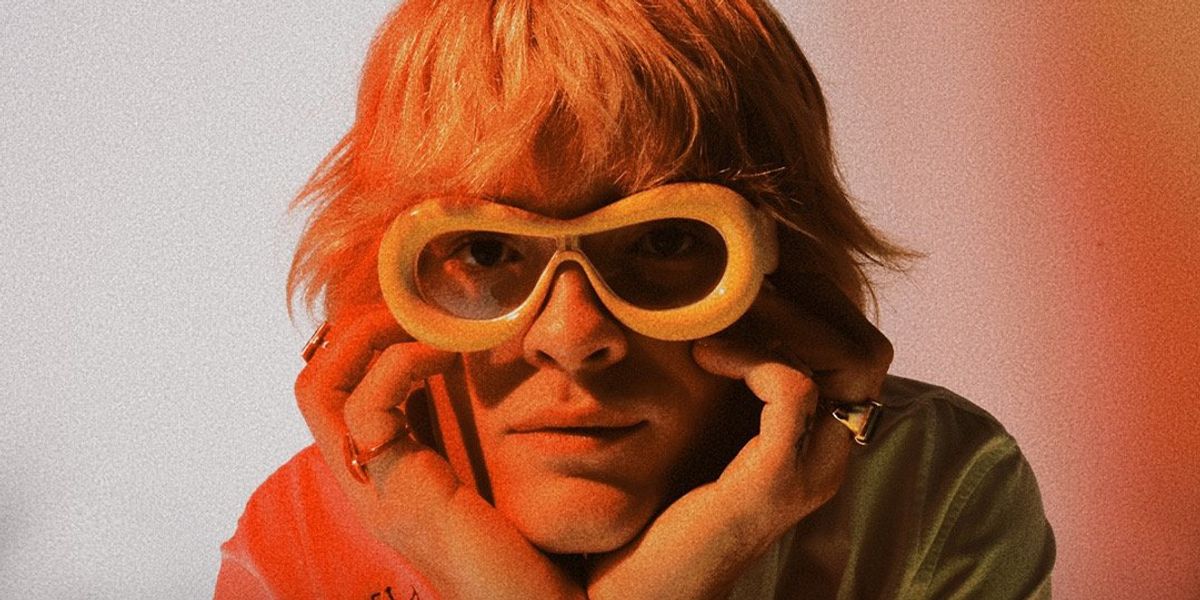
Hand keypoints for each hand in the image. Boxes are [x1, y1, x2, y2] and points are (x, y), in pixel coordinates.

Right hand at [295, 305, 584, 599]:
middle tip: (420, 304)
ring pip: (320, 388)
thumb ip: (490, 426)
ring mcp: (378, 489)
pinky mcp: (402, 496)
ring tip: (429, 321)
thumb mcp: (504, 470)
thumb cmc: (535, 549)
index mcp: (390, 468)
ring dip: (371, 335)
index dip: (371, 336)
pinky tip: (449, 355)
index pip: (340, 388)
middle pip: (315, 381)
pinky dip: (400, 367)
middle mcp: (370, 478)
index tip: (430, 309)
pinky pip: (369, 411)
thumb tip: (514, 356)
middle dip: (360, 325)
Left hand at [587, 275, 891, 598]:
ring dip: (782, 319)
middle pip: (868, 347)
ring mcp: (809, 470)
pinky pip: (796, 389)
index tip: (759, 272)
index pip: (859, 345)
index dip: (817, 298)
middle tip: (745, 284)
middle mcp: (829, 454)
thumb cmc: (662, 498)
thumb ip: (729, 370)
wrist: (640, 582)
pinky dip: (754, 356)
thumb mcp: (706, 418)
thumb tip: (717, 295)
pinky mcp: (776, 482)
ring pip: (847, 359)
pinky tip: (706, 355)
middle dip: (809, 299)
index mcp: (819, 436)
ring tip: (720, 317)